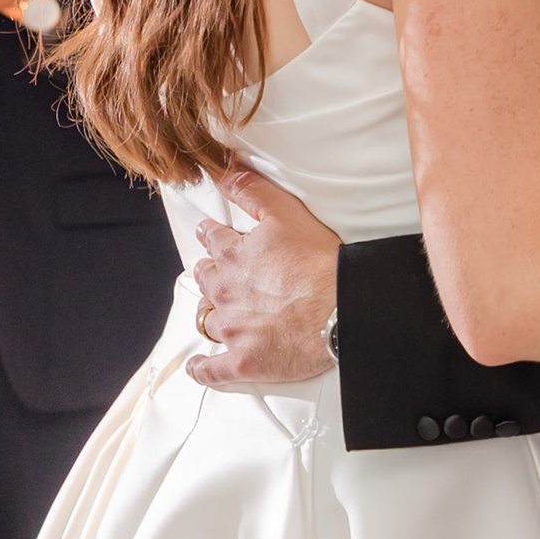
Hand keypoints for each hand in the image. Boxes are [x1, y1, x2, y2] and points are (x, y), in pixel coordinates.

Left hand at [187, 165, 339, 387]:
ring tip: (218, 313)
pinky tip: (199, 366)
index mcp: (232, 257)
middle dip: (211, 275)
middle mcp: (225, 293)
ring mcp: (233, 330)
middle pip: (206, 281)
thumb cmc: (318, 263)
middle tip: (219, 274)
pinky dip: (203, 368)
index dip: (213, 237)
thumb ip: (250, 189)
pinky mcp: (244, 362)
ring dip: (211, 315)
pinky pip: (213, 370)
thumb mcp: (284, 212)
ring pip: (207, 320)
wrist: (340, 310)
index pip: (212, 241)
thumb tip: (222, 168)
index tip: (212, 237)